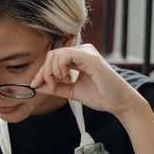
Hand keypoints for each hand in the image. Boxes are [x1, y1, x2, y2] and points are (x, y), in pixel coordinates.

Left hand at [29, 43, 147, 119]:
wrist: (118, 102)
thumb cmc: (100, 95)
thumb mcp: (71, 91)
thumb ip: (55, 87)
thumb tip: (36, 85)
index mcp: (78, 58)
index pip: (53, 58)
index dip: (41, 72)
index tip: (35, 85)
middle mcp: (82, 51)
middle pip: (52, 55)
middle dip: (44, 72)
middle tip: (48, 86)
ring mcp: (87, 52)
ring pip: (56, 54)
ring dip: (51, 71)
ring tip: (61, 82)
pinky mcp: (90, 57)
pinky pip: (66, 55)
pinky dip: (60, 67)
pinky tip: (66, 77)